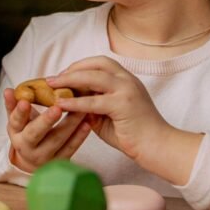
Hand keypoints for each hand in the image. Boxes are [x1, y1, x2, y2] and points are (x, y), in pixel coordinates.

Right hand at [4, 87, 90, 172]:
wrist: (34, 161)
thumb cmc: (27, 132)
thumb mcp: (17, 121)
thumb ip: (13, 105)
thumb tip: (8, 90)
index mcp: (16, 133)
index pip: (16, 121)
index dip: (20, 112)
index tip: (25, 101)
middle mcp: (27, 147)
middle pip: (35, 134)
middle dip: (46, 120)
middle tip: (57, 107)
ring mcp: (44, 157)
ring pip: (57, 140)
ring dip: (70, 124)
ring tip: (80, 109)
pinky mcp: (59, 161)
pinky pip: (70, 148)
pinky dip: (79, 136)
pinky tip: (87, 123)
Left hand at [49, 56, 201, 184]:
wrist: (158, 146)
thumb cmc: (133, 134)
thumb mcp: (109, 115)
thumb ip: (92, 106)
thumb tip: (70, 102)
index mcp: (126, 79)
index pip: (100, 63)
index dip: (80, 66)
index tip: (63, 74)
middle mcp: (127, 80)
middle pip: (96, 64)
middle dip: (71, 69)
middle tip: (52, 79)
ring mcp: (127, 90)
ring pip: (93, 77)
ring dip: (69, 80)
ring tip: (51, 86)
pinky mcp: (123, 105)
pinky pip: (94, 101)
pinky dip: (75, 102)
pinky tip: (61, 104)